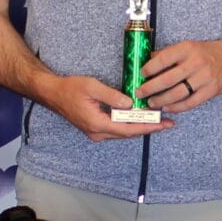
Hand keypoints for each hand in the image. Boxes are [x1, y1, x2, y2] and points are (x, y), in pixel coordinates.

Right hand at [47, 72, 168, 140]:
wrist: (54, 94)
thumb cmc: (70, 88)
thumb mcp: (92, 86)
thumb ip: (112, 96)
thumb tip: (130, 104)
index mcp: (97, 123)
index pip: (128, 129)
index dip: (147, 127)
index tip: (163, 124)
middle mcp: (97, 132)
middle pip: (128, 134)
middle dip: (149, 128)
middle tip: (167, 123)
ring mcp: (96, 133)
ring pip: (123, 133)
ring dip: (140, 127)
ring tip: (158, 122)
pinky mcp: (96, 129)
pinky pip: (117, 130)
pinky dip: (130, 125)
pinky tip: (140, 119)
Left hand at [135, 37, 221, 114]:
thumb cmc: (203, 53)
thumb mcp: (186, 47)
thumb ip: (167, 54)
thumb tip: (146, 63)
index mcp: (187, 49)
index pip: (164, 59)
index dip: (150, 68)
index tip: (141, 74)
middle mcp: (196, 63)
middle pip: (168, 79)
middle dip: (150, 88)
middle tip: (139, 93)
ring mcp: (204, 78)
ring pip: (178, 93)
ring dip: (161, 100)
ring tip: (151, 102)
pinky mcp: (210, 91)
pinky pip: (190, 102)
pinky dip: (176, 107)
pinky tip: (167, 107)